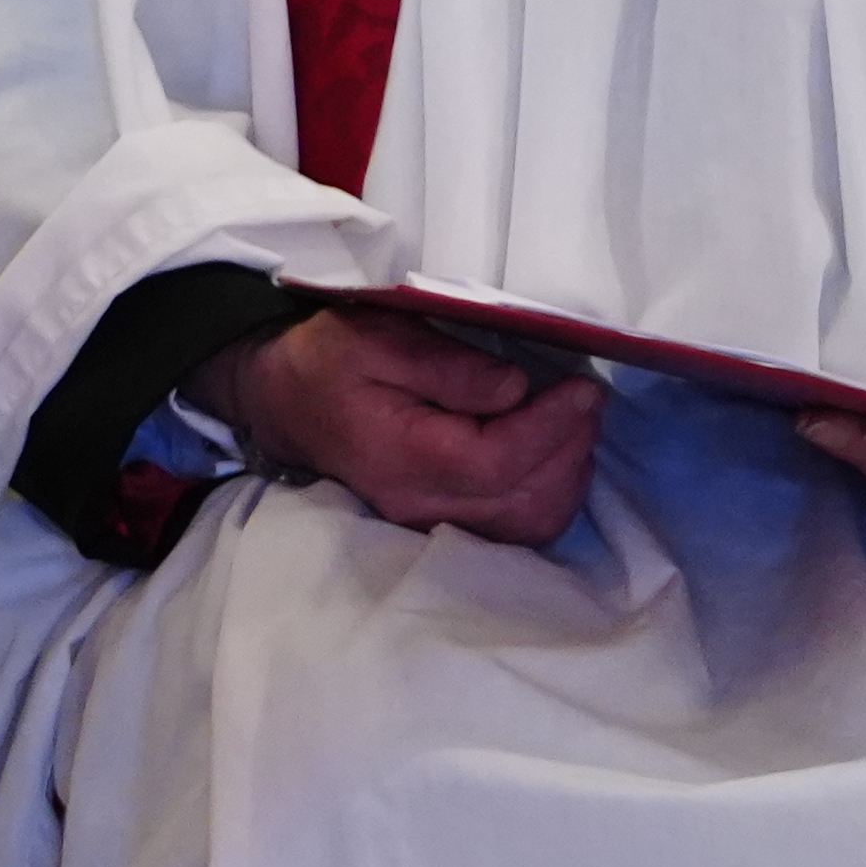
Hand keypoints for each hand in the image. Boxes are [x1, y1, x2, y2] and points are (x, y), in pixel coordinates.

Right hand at [197, 308, 605, 543]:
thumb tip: (517, 389)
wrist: (281, 398)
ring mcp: (432, 523)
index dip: (552, 428)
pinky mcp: (444, 524)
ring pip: (530, 524)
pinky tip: (554, 454)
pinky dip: (552, 494)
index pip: (497, 462)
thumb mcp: (377, 338)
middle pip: (525, 502)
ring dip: (567, 475)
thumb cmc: (327, 359)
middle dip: (569, 448)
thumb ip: (448, 366)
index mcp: (400, 456)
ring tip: (572, 422)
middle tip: (584, 398)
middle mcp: (419, 504)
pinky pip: (518, 528)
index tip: (584, 389)